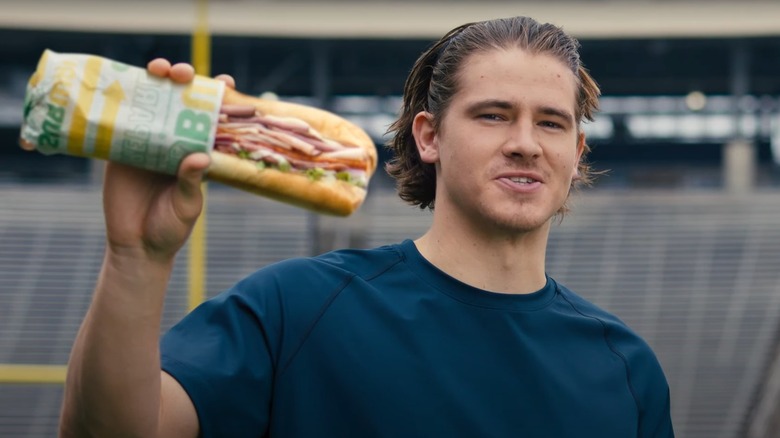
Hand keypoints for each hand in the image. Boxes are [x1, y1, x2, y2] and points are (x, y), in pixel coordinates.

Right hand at [101, 59, 233, 262]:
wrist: (135, 247)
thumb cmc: (170, 228)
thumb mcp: (186, 206)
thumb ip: (191, 182)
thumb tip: (199, 157)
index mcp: (197, 152)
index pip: (211, 119)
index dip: (218, 98)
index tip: (225, 83)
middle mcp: (174, 143)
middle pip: (179, 102)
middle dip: (182, 80)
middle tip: (181, 73)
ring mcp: (146, 143)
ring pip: (151, 103)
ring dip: (154, 81)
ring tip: (158, 69)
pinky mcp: (120, 150)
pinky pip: (120, 120)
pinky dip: (120, 102)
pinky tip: (121, 85)